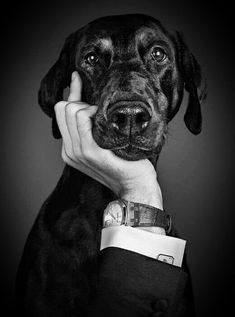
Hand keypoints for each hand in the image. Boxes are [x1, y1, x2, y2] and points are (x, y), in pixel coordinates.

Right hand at [54, 71, 162, 209]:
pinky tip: (107, 120)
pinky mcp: (89, 150)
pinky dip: (94, 111)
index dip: (72, 92)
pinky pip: (82, 116)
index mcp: (70, 149)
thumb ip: (89, 121)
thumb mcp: (102, 139)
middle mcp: (70, 150)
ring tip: (105, 119)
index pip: (61, 111)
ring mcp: (78, 150)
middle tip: (101, 113)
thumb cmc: (124, 161)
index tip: (79, 78)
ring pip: (71, 109)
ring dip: (89, 107)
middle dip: (81, 102)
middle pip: (63, 107)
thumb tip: (86, 94)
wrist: (135, 185)